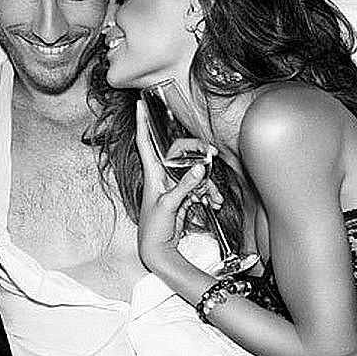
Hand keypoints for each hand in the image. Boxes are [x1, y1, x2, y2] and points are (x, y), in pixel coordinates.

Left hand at [135, 101, 220, 269]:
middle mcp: (161, 176)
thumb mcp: (170, 205)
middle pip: (178, 155)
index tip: (140, 104)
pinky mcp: (181, 196)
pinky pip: (198, 187)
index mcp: (152, 174)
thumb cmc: (154, 229)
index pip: (145, 142)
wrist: (158, 251)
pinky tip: (215, 202)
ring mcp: (172, 186)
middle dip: (195, 154)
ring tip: (215, 197)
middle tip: (210, 151)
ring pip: (193, 173)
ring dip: (207, 183)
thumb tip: (200, 168)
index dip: (142, 123)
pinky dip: (208, 194)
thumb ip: (185, 186)